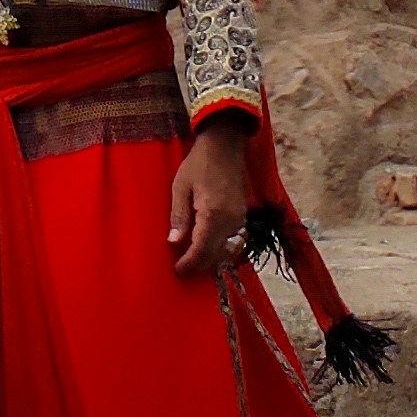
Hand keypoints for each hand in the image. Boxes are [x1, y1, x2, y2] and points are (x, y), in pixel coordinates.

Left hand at [168, 121, 250, 279]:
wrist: (225, 146)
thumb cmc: (198, 164)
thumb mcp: (180, 187)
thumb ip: (179, 216)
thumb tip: (174, 242)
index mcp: (213, 213)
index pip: (201, 249)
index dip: (189, 263)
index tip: (178, 270)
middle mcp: (230, 220)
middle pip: (216, 255)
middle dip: (199, 266)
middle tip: (183, 270)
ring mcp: (239, 219)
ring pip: (226, 250)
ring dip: (211, 259)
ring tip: (193, 261)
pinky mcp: (242, 216)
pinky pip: (232, 240)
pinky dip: (220, 248)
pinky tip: (207, 247)